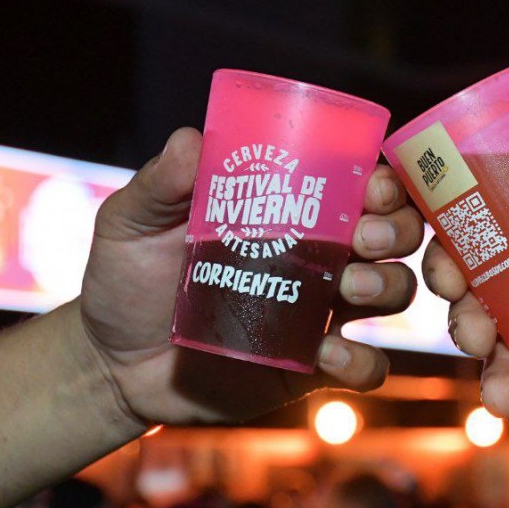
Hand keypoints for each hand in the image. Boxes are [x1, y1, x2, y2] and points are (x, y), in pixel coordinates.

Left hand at [78, 128, 422, 424]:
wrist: (111, 363)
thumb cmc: (127, 281)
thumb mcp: (132, 223)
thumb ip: (160, 183)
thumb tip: (191, 140)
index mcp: (289, 213)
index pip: (356, 186)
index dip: (382, 182)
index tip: (372, 185)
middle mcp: (318, 257)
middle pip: (392, 236)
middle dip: (396, 230)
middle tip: (365, 238)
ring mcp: (319, 314)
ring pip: (391, 292)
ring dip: (387, 285)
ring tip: (351, 289)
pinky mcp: (312, 367)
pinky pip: (365, 367)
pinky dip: (361, 361)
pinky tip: (327, 354)